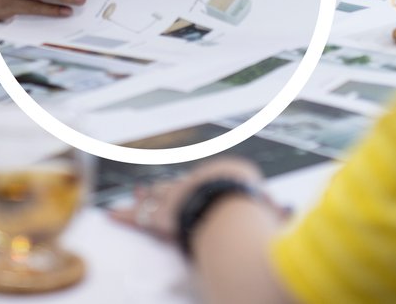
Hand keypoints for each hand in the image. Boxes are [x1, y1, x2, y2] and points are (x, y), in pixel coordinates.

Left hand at [108, 158, 284, 241]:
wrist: (232, 203)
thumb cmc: (253, 204)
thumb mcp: (268, 206)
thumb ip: (272, 210)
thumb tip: (284, 212)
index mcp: (219, 178)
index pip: (205, 185)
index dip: (196, 189)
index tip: (193, 191)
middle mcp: (195, 184)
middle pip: (177, 187)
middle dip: (166, 189)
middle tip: (153, 188)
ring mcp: (176, 198)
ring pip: (155, 199)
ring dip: (144, 200)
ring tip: (134, 197)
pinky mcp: (161, 216)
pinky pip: (137, 217)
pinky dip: (123, 216)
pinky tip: (110, 214)